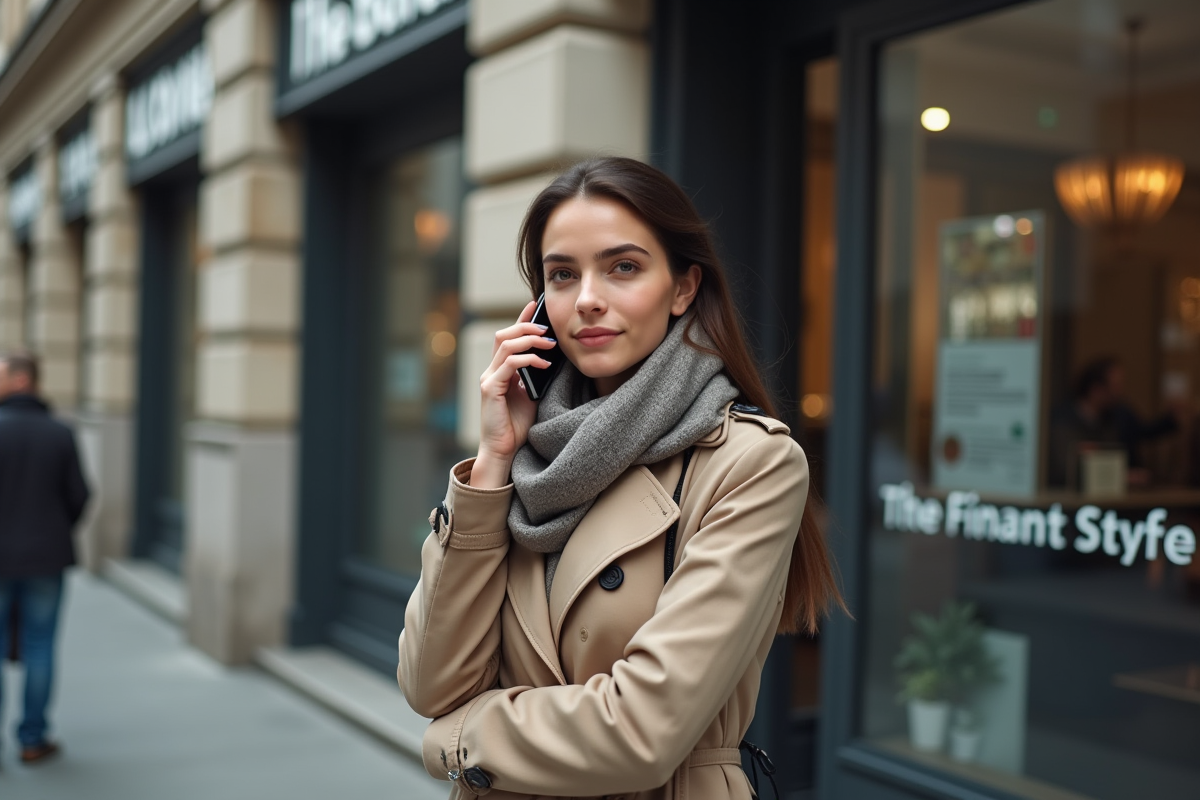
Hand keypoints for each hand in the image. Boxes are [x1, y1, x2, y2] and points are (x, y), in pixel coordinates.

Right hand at [472, 300, 557, 486]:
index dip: (520, 320)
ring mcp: (488, 379)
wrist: (503, 450)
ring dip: (530, 340)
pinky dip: (529, 360)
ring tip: (550, 344)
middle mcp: (490, 371)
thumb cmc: (517, 425)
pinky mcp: (490, 389)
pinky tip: (544, 365)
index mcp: (499, 371)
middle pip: (504, 335)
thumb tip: (554, 356)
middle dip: (526, 327)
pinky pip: (510, 364)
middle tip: (548, 330)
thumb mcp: (532, 394)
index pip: (508, 338)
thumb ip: (536, 375)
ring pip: (505, 345)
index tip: (534, 306)